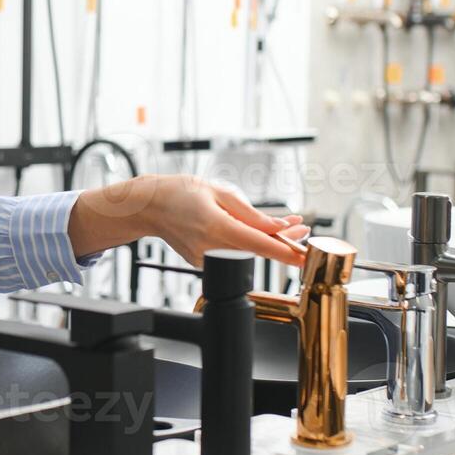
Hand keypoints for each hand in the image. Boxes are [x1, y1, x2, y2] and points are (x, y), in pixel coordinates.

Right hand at [68, 174, 309, 267]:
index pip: (260, 244)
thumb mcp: (218, 192)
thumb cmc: (179, 193)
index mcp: (216, 227)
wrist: (148, 206)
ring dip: (267, 242)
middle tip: (302, 229)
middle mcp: (211, 248)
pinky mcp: (202, 263)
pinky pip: (232, 255)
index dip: (286, 251)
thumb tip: (276, 226)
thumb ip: (250, 213)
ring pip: (247, 254)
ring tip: (287, 228)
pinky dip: (247, 244)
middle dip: (283, 241)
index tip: (306, 256)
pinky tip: (255, 232)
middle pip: (258, 251)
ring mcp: (206, 259)